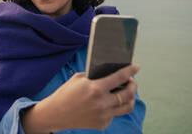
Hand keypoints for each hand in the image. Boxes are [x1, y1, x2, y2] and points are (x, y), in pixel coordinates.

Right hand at [21, 64, 139, 132]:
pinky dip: (114, 106)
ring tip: (127, 92)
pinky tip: (109, 102)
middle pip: (128, 93)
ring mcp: (103, 115)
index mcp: (95, 88)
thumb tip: (111, 72)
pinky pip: (115, 114)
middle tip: (131, 80)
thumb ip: (95, 76)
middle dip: (133, 85)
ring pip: (127, 106)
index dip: (130, 71)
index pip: (120, 77)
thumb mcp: (78, 79)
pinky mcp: (102, 124)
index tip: (136, 66)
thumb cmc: (66, 93)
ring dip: (130, 97)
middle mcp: (102, 103)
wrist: (55, 113)